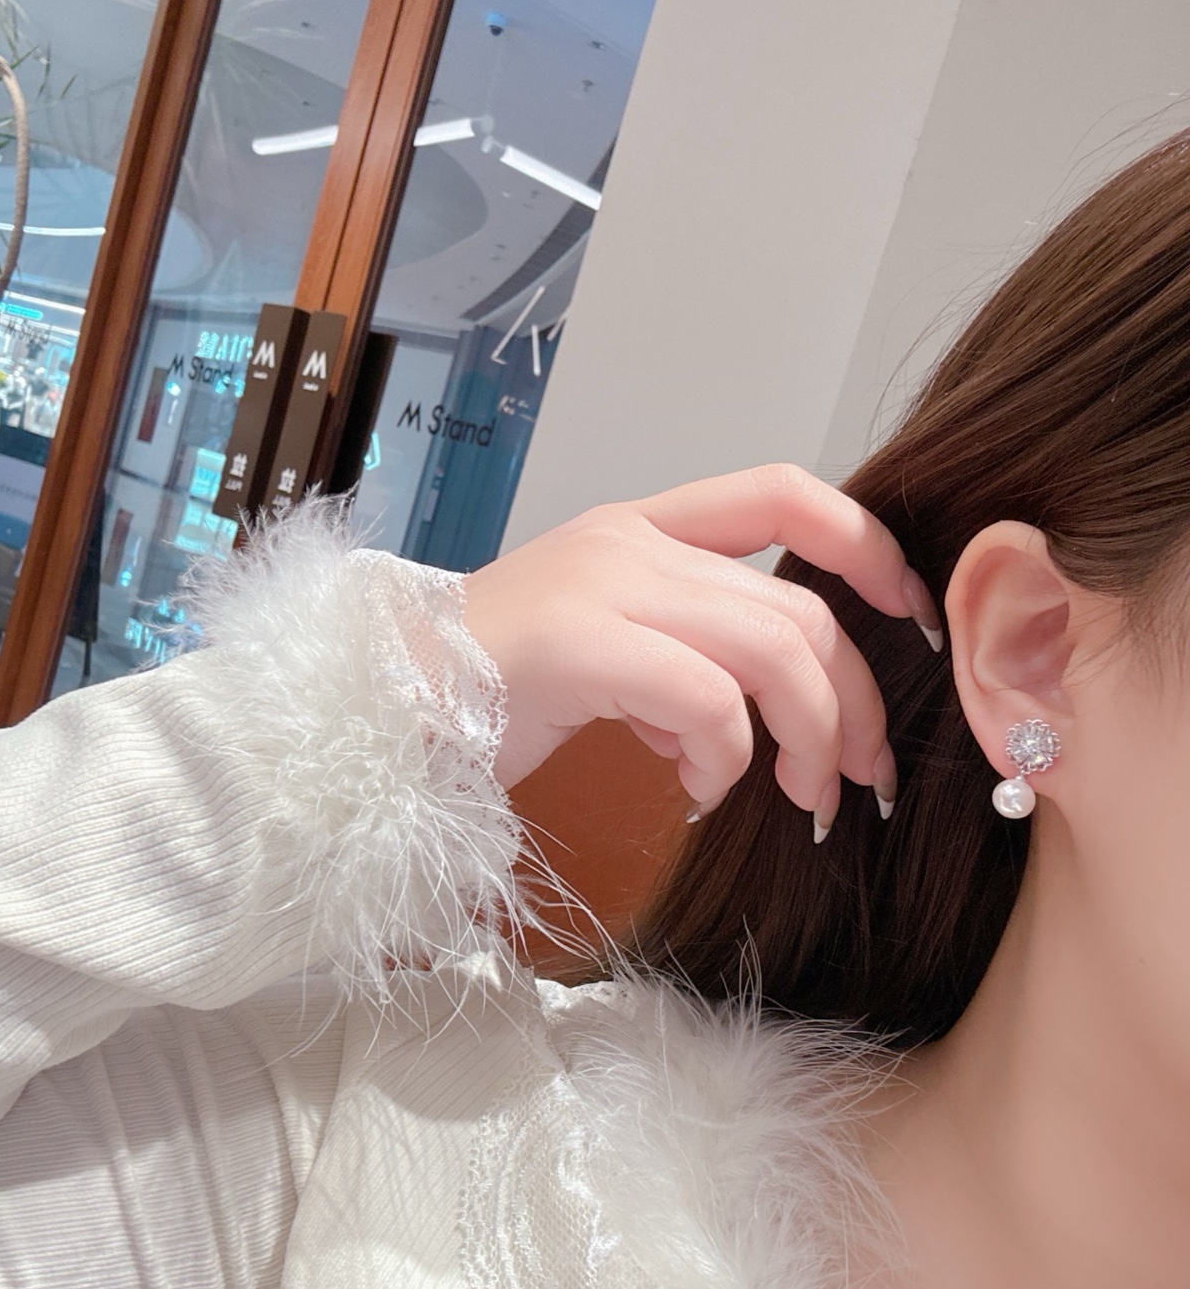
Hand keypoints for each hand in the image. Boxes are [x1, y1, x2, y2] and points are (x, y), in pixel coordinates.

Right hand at [461, 464, 941, 835]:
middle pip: (803, 607)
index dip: (870, 547)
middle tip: (855, 781)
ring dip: (809, 740)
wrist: (380, 704)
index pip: (787, 492)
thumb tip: (752, 724)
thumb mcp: (605, 653)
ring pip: (774, 650)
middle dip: (854, 703)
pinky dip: (723, 762)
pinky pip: (708, 700)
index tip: (909, 622)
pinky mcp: (581, 641)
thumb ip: (683, 660)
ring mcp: (605, 584)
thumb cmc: (489, 690)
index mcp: (641, 529)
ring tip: (795, 797)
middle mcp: (631, 542)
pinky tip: (694, 793)